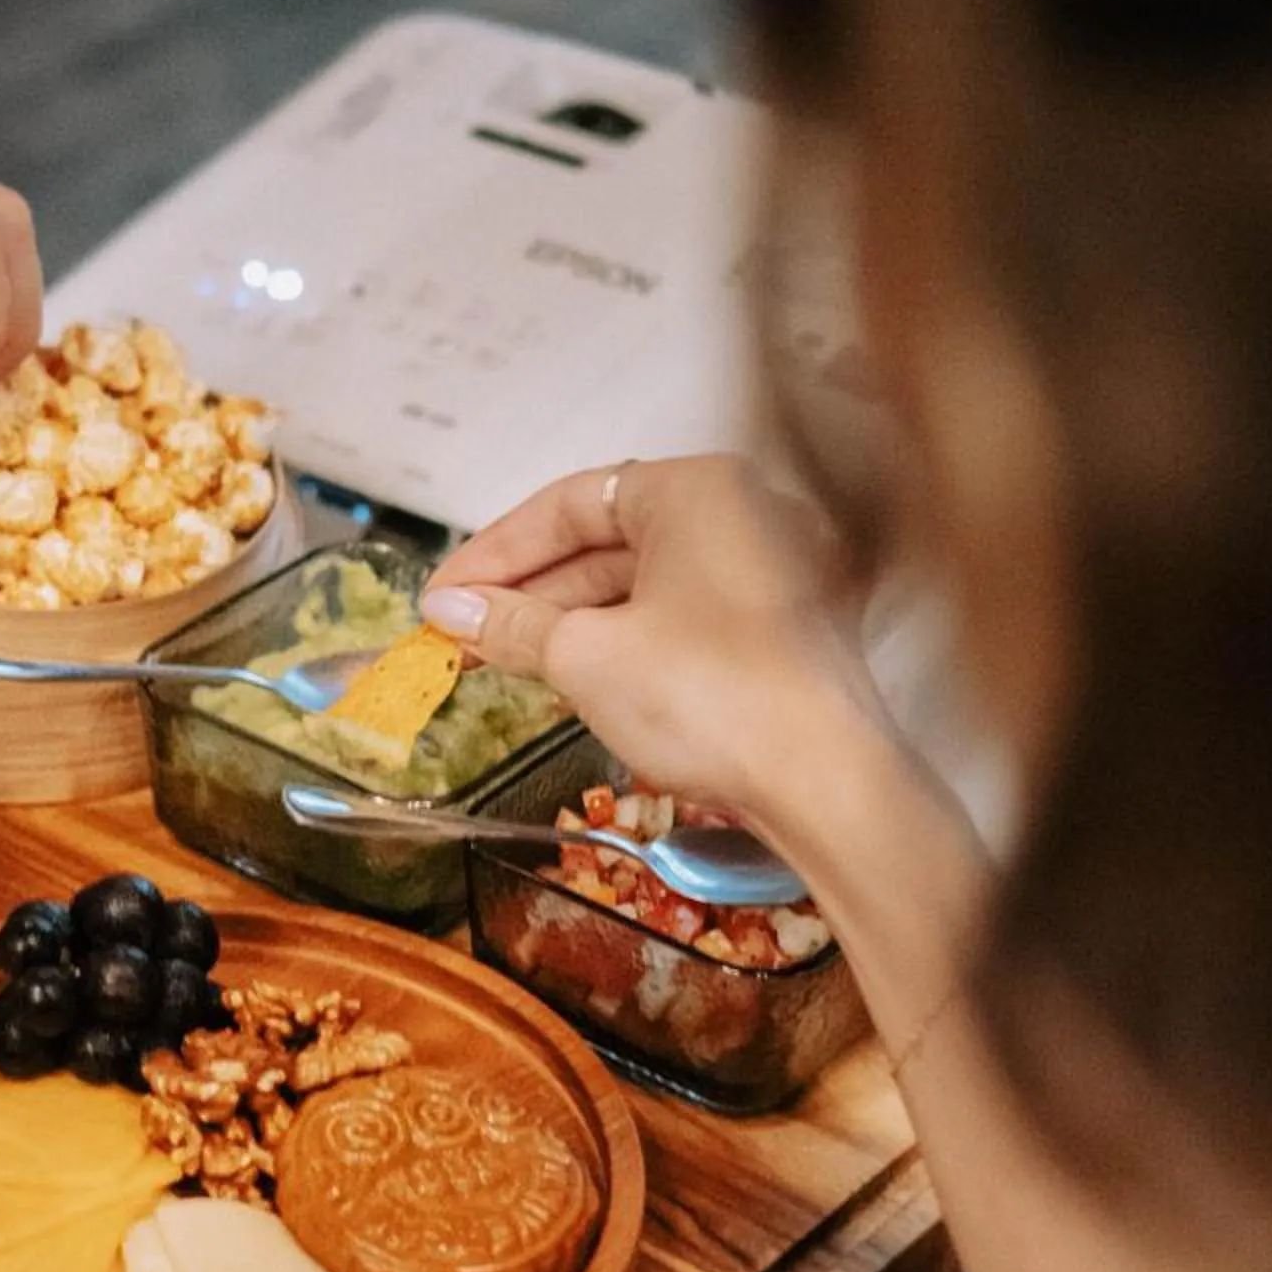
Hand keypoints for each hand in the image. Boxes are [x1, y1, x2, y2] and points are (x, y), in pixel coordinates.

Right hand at [422, 455, 900, 869]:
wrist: (827, 783)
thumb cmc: (717, 700)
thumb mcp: (588, 658)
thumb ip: (513, 624)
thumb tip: (453, 611)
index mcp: (695, 489)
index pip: (569, 501)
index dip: (495, 550)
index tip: (445, 593)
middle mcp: (737, 512)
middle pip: (605, 538)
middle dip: (527, 589)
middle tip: (461, 629)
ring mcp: (763, 568)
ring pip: (640, 579)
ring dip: (567, 618)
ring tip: (499, 656)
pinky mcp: (773, 624)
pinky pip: (676, 612)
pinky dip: (618, 637)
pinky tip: (567, 672)